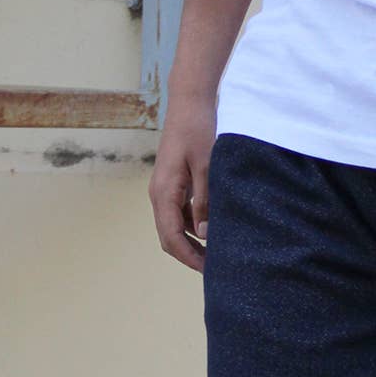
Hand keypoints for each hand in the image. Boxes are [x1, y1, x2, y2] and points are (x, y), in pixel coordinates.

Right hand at [148, 91, 215, 272]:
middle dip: (189, 255)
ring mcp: (164, 190)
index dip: (188, 257)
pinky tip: (212, 230)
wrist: (189, 104)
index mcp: (164, 192)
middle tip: (214, 269)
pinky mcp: (173, 185)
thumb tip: (203, 236)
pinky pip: (179, 214)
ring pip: (173, 227)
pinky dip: (192, 227)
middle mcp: (159, 194)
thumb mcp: (207, 168)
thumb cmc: (198, 131)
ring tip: (216, 253)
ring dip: (191, 242)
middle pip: (169, 237)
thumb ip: (205, 203)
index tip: (208, 271)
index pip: (170, 236)